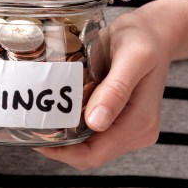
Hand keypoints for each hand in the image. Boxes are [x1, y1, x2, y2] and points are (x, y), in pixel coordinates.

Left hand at [36, 1, 177, 169]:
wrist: (155, 32)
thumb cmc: (143, 39)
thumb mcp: (132, 56)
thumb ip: (116, 89)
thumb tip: (96, 123)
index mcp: (140, 122)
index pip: (95, 154)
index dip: (63, 152)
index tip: (35, 137)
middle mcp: (138, 132)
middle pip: (90, 154)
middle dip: (60, 145)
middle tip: (33, 125)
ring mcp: (130, 129)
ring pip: (89, 146)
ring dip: (66, 136)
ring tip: (43, 117)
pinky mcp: (122, 120)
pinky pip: (92, 133)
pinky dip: (74, 126)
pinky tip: (60, 111)